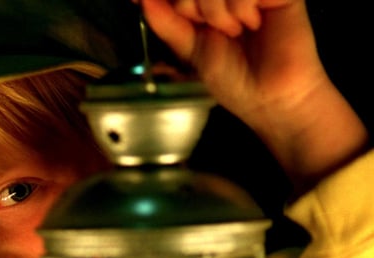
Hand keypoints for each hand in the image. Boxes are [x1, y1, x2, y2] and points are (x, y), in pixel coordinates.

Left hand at [139, 0, 368, 193]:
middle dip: (189, 2)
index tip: (138, 0)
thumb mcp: (189, 49)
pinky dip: (240, 7)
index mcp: (204, 1)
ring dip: (215, 10)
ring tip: (234, 31)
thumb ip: (165, 22)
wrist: (269, 97)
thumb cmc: (233, 78)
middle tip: (210, 27)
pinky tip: (253, 23)